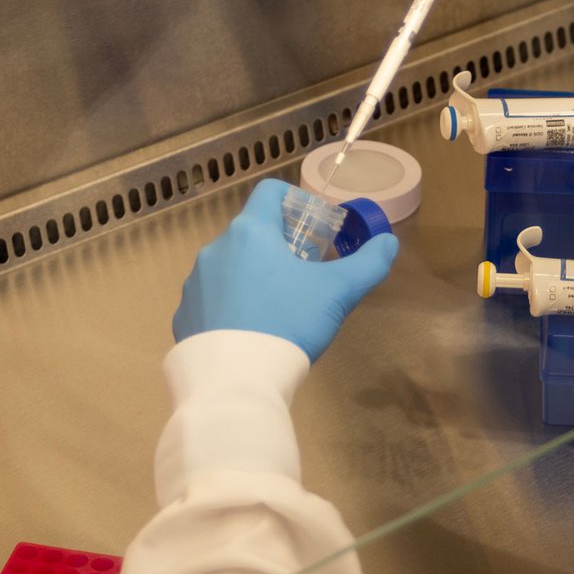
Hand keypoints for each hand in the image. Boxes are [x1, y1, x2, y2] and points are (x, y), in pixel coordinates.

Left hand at [172, 179, 399, 361]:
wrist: (236, 380)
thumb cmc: (288, 322)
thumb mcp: (338, 292)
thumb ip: (368, 263)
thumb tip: (388, 243)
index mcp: (251, 232)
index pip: (269, 192)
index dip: (295, 200)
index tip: (313, 225)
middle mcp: (215, 250)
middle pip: (251, 232)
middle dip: (278, 245)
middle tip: (304, 273)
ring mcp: (195, 284)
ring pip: (229, 267)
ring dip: (253, 275)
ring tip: (277, 307)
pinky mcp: (184, 317)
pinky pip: (212, 300)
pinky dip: (231, 306)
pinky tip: (250, 333)